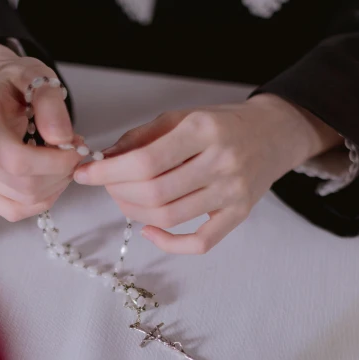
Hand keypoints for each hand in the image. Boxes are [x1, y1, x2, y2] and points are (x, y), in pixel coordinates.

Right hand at [0, 41, 80, 220]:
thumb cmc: (13, 84)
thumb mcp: (35, 75)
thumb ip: (50, 102)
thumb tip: (61, 138)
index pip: (16, 160)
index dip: (55, 162)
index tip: (76, 148)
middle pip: (23, 187)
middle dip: (60, 174)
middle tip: (74, 153)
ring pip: (23, 202)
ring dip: (54, 187)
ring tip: (62, 161)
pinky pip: (14, 210)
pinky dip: (40, 199)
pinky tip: (49, 178)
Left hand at [74, 95, 340, 253]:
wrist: (274, 133)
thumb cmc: (222, 124)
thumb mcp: (182, 116)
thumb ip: (142, 138)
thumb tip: (104, 161)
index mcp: (203, 130)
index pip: (146, 160)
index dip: (108, 172)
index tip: (84, 173)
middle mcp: (221, 162)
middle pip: (155, 192)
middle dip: (118, 192)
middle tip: (106, 186)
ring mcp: (232, 192)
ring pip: (170, 217)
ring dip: (135, 213)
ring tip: (124, 200)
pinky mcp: (239, 215)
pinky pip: (199, 243)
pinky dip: (168, 243)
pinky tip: (150, 229)